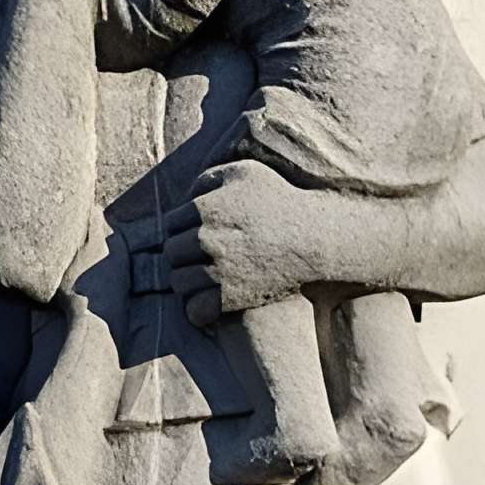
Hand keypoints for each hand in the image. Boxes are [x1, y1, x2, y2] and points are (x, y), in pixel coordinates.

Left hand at [163, 160, 316, 326]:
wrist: (313, 240)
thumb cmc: (281, 201)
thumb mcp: (246, 173)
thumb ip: (210, 177)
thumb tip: (186, 195)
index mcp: (205, 208)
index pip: (170, 225)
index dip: (183, 230)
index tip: (199, 236)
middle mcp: (206, 238)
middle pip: (171, 253)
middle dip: (183, 255)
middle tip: (201, 259)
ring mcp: (216, 270)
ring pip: (178, 283)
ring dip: (187, 283)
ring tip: (203, 281)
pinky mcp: (228, 298)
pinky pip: (193, 311)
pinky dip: (196, 311)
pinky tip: (208, 305)